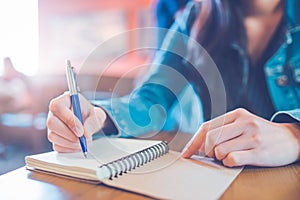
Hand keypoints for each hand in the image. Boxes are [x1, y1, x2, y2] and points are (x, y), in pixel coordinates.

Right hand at [47, 92, 105, 151]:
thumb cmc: (90, 115)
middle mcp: (54, 113)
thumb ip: (93, 122)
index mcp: (63, 100)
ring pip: (53, 136)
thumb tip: (86, 134)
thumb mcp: (96, 115)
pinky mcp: (53, 138)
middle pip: (51, 123)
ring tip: (85, 142)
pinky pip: (57, 146)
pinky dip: (70, 148)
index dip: (68, 119)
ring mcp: (51, 126)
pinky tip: (79, 145)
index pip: (58, 107)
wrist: (89, 122)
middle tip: (82, 139)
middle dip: (69, 134)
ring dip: (71, 142)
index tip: (81, 131)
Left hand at [182, 108, 299, 166]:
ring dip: (219, 158)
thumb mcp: (244, 122)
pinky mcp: (259, 151)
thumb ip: (224, 128)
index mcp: (237, 114)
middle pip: (210, 138)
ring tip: (230, 156)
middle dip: (206, 151)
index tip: (186, 154)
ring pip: (219, 150)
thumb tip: (199, 143)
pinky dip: (229, 163)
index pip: (206, 127)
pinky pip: (232, 159)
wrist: (292, 138)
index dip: (193, 142)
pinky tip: (236, 160)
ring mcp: (252, 136)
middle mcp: (244, 122)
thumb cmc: (261, 132)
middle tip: (213, 155)